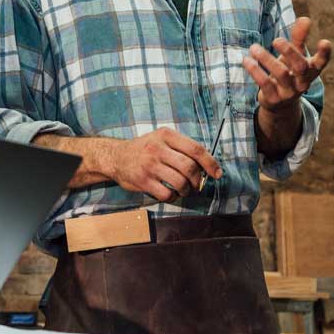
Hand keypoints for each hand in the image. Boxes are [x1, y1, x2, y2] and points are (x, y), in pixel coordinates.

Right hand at [105, 127, 220, 201]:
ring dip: (186, 190)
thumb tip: (206, 165)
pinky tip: (171, 194)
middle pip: (189, 167)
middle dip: (197, 180)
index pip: (195, 149)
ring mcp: (150, 165)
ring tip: (184, 190)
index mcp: (166, 135)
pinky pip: (167, 194)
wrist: (116, 157)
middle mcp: (157, 149)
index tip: (217, 174)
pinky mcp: (143, 181)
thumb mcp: (161, 138)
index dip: (210, 163)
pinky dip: (173, 197)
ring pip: (180, 182)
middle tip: (196, 185)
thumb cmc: (144, 149)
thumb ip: (181, 148)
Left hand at [244, 17, 331, 115]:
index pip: (321, 62)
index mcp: (311, 70)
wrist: (279, 103)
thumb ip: (299, 37)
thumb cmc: (289, 71)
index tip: (325, 42)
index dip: (324, 53)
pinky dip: (255, 70)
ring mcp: (289, 92)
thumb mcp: (295, 54)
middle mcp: (303, 82)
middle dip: (289, 52)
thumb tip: (306, 18)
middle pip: (301, 67)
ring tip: (254, 47)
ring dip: (266, 58)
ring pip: (281, 74)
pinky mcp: (274, 98)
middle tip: (276, 39)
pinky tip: (247, 60)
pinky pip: (265, 83)